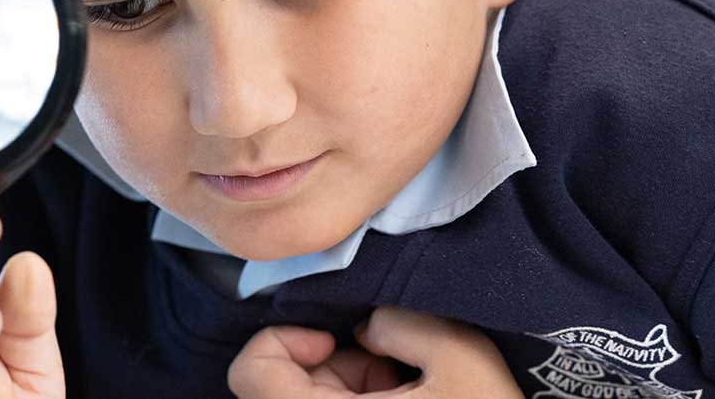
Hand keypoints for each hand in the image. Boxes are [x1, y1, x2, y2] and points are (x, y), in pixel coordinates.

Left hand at [228, 307, 519, 397]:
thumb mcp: (463, 359)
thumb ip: (405, 324)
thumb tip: (368, 328)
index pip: (251, 374)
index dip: (282, 341)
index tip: (332, 338)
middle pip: (280, 389)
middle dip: (332, 365)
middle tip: (391, 367)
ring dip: (348, 388)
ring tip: (406, 391)